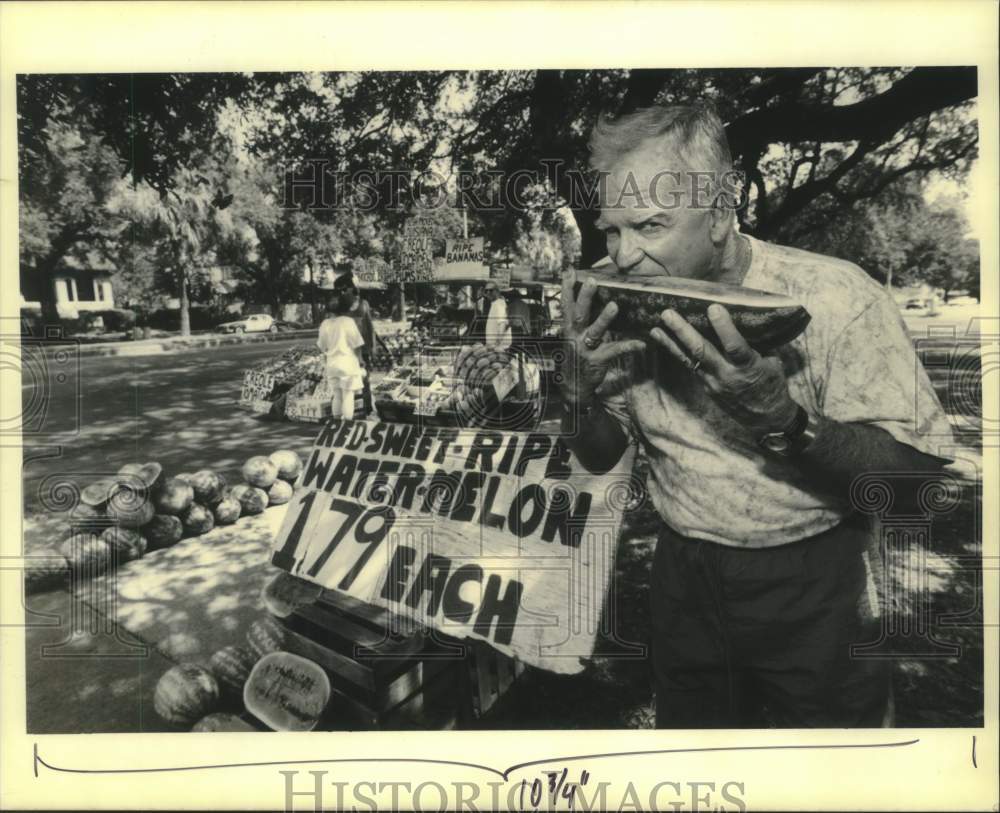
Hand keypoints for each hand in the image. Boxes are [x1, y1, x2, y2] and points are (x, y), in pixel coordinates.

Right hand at [560, 269, 645, 404]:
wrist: (574, 388)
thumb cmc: (577, 357)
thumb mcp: (574, 337)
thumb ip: (581, 321)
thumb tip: (590, 300)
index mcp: (569, 329)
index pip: (566, 306)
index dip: (567, 289)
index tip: (569, 272)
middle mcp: (575, 337)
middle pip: (579, 314)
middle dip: (585, 297)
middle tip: (592, 281)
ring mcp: (585, 349)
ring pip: (595, 331)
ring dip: (604, 318)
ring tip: (614, 306)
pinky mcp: (597, 360)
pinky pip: (614, 351)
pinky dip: (628, 346)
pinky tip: (641, 344)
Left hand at [650, 303, 798, 435]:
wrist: (765, 419)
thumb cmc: (772, 386)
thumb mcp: (772, 364)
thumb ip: (756, 345)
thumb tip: (745, 319)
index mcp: (748, 367)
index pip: (734, 346)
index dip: (724, 327)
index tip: (713, 307)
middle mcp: (727, 375)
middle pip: (702, 351)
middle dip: (683, 331)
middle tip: (668, 314)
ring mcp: (713, 382)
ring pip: (689, 359)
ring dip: (671, 342)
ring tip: (656, 328)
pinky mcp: (706, 386)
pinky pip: (690, 366)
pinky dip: (676, 352)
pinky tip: (664, 340)